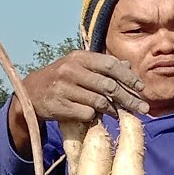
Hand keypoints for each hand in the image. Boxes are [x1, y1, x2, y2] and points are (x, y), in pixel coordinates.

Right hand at [8, 51, 147, 153]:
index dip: (129, 77)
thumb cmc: (61, 79)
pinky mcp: (59, 106)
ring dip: (113, 110)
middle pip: (108, 86)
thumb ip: (102, 66)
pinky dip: (94, 117)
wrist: (30, 93)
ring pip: (99, 102)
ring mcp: (64, 89)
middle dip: (128, 98)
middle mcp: (71, 70)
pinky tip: (96, 116)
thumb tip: (128, 66)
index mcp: (79, 57)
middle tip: (142, 108)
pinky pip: (86, 114)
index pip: (111, 65)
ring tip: (119, 113)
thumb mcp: (78, 66)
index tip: (141, 88)